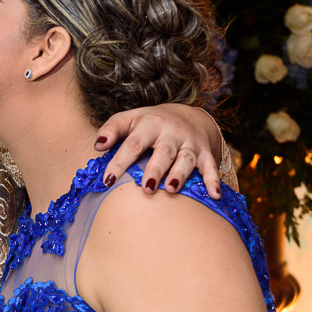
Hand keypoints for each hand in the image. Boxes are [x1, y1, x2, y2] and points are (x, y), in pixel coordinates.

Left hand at [94, 103, 224, 197]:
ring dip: (180, 174)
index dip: (120, 162)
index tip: (107, 180)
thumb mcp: (129, 119)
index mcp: (149, 124)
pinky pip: (210, 167)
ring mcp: (190, 143)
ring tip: (172, 189)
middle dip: (155, 170)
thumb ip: (111, 129)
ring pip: (186, 158)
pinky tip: (214, 195)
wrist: (188, 116)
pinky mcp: (205, 153)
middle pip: (163, 152)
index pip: (133, 144)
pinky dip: (213, 180)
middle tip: (146, 188)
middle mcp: (171, 132)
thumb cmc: (149, 123)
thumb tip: (97, 146)